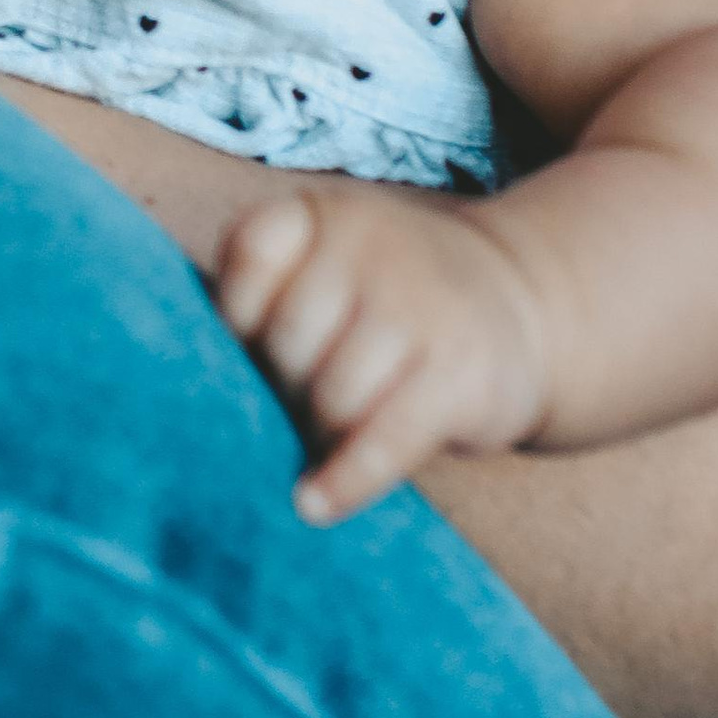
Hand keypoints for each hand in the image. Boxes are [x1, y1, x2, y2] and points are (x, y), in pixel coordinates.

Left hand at [215, 179, 554, 523]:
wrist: (525, 306)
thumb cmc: (388, 302)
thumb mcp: (328, 266)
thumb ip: (261, 297)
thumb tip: (191, 382)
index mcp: (323, 213)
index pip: (249, 252)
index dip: (238, 313)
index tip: (248, 344)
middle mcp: (374, 245)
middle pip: (286, 341)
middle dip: (285, 383)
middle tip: (304, 394)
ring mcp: (422, 308)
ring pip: (331, 398)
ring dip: (322, 429)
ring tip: (335, 424)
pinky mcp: (461, 376)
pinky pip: (382, 442)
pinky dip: (344, 481)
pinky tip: (313, 504)